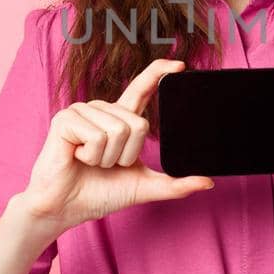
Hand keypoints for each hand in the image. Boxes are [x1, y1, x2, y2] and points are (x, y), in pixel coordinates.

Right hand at [20, 58, 213, 231]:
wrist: (66, 208)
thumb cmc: (99, 194)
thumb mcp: (143, 187)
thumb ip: (174, 184)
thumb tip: (208, 182)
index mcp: (119, 119)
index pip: (141, 89)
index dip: (159, 74)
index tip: (179, 65)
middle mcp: (102, 109)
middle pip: (138, 124)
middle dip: (126, 155)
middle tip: (104, 165)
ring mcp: (82, 111)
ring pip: (119, 130)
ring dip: (107, 158)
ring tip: (88, 161)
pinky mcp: (65, 119)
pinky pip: (98, 136)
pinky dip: (91, 156)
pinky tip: (75, 157)